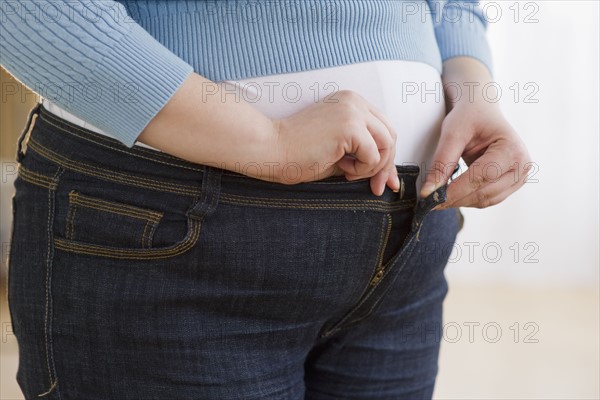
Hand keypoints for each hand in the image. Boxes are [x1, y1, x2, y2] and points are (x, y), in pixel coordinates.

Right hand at [139, 75, 397, 195]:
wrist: (269, 149)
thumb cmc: (295, 153)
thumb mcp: (335, 151)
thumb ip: (360, 154)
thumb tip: (387, 175)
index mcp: (350, 102)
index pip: (382, 129)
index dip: (386, 157)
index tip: (383, 182)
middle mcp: (355, 101)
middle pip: (390, 136)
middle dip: (386, 166)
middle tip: (375, 188)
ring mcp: (353, 111)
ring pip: (387, 144)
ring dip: (372, 167)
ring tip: (347, 172)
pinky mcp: (350, 125)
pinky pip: (373, 154)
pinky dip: (362, 169)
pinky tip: (341, 169)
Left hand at [420, 57, 531, 207]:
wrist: (481, 110)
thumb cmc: (470, 116)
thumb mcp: (452, 134)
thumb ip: (442, 163)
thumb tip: (429, 192)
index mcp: (512, 149)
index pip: (481, 177)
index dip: (455, 191)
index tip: (431, 199)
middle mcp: (521, 166)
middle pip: (484, 192)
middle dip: (455, 199)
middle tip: (429, 202)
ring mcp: (519, 177)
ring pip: (486, 200)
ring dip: (461, 202)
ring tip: (438, 198)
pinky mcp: (511, 184)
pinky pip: (488, 199)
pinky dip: (468, 199)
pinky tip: (452, 194)